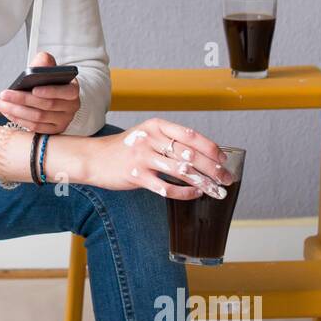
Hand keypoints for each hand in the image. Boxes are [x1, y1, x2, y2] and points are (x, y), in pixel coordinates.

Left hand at [0, 51, 80, 134]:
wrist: (50, 95)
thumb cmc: (47, 81)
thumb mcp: (47, 67)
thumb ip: (45, 61)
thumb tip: (42, 62)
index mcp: (72, 89)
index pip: (67, 92)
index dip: (50, 91)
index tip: (33, 89)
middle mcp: (71, 107)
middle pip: (46, 105)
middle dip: (22, 99)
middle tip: (4, 94)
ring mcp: (63, 120)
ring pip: (38, 118)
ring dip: (16, 111)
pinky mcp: (53, 130)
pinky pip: (35, 127)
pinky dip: (19, 120)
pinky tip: (7, 112)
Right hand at [71, 117, 235, 198]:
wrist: (94, 158)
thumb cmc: (125, 148)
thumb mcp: (147, 135)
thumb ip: (169, 140)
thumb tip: (202, 154)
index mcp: (156, 125)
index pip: (191, 136)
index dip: (211, 149)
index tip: (224, 160)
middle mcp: (150, 138)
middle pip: (190, 155)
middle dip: (213, 169)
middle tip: (226, 179)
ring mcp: (142, 157)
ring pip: (182, 172)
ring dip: (204, 183)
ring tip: (216, 191)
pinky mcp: (136, 176)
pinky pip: (166, 187)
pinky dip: (184, 193)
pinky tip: (194, 194)